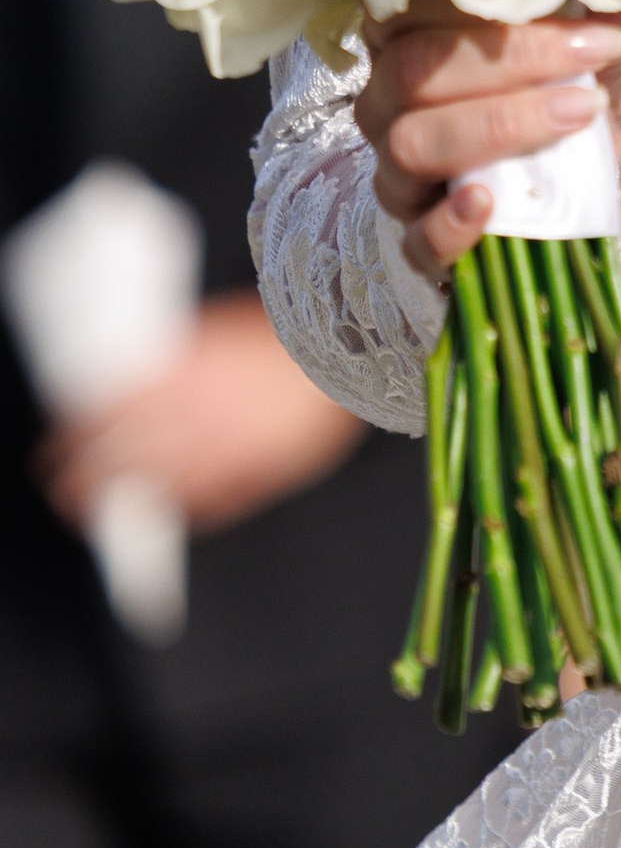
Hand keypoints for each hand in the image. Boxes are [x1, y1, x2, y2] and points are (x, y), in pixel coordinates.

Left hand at [39, 292, 362, 535]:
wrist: (339, 349)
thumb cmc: (280, 336)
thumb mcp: (210, 334)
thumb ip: (168, 367)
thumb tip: (129, 388)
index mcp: (176, 380)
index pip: (100, 420)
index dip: (70, 442)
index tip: (53, 452)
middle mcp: (191, 421)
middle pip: (117, 466)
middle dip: (82, 485)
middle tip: (66, 492)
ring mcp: (222, 453)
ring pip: (156, 493)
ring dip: (126, 505)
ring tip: (107, 513)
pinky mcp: (253, 475)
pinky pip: (205, 506)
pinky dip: (183, 510)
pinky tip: (170, 509)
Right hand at [359, 0, 620, 282]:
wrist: (577, 189)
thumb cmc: (567, 95)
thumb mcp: (593, 44)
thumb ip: (607, 1)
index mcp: (411, 38)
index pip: (410, 3)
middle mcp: (388, 102)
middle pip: (410, 71)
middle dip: (510, 58)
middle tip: (596, 52)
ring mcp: (397, 174)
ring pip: (410, 144)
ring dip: (498, 126)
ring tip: (578, 113)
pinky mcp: (419, 240)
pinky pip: (415, 238)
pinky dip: (449, 225)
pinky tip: (488, 205)